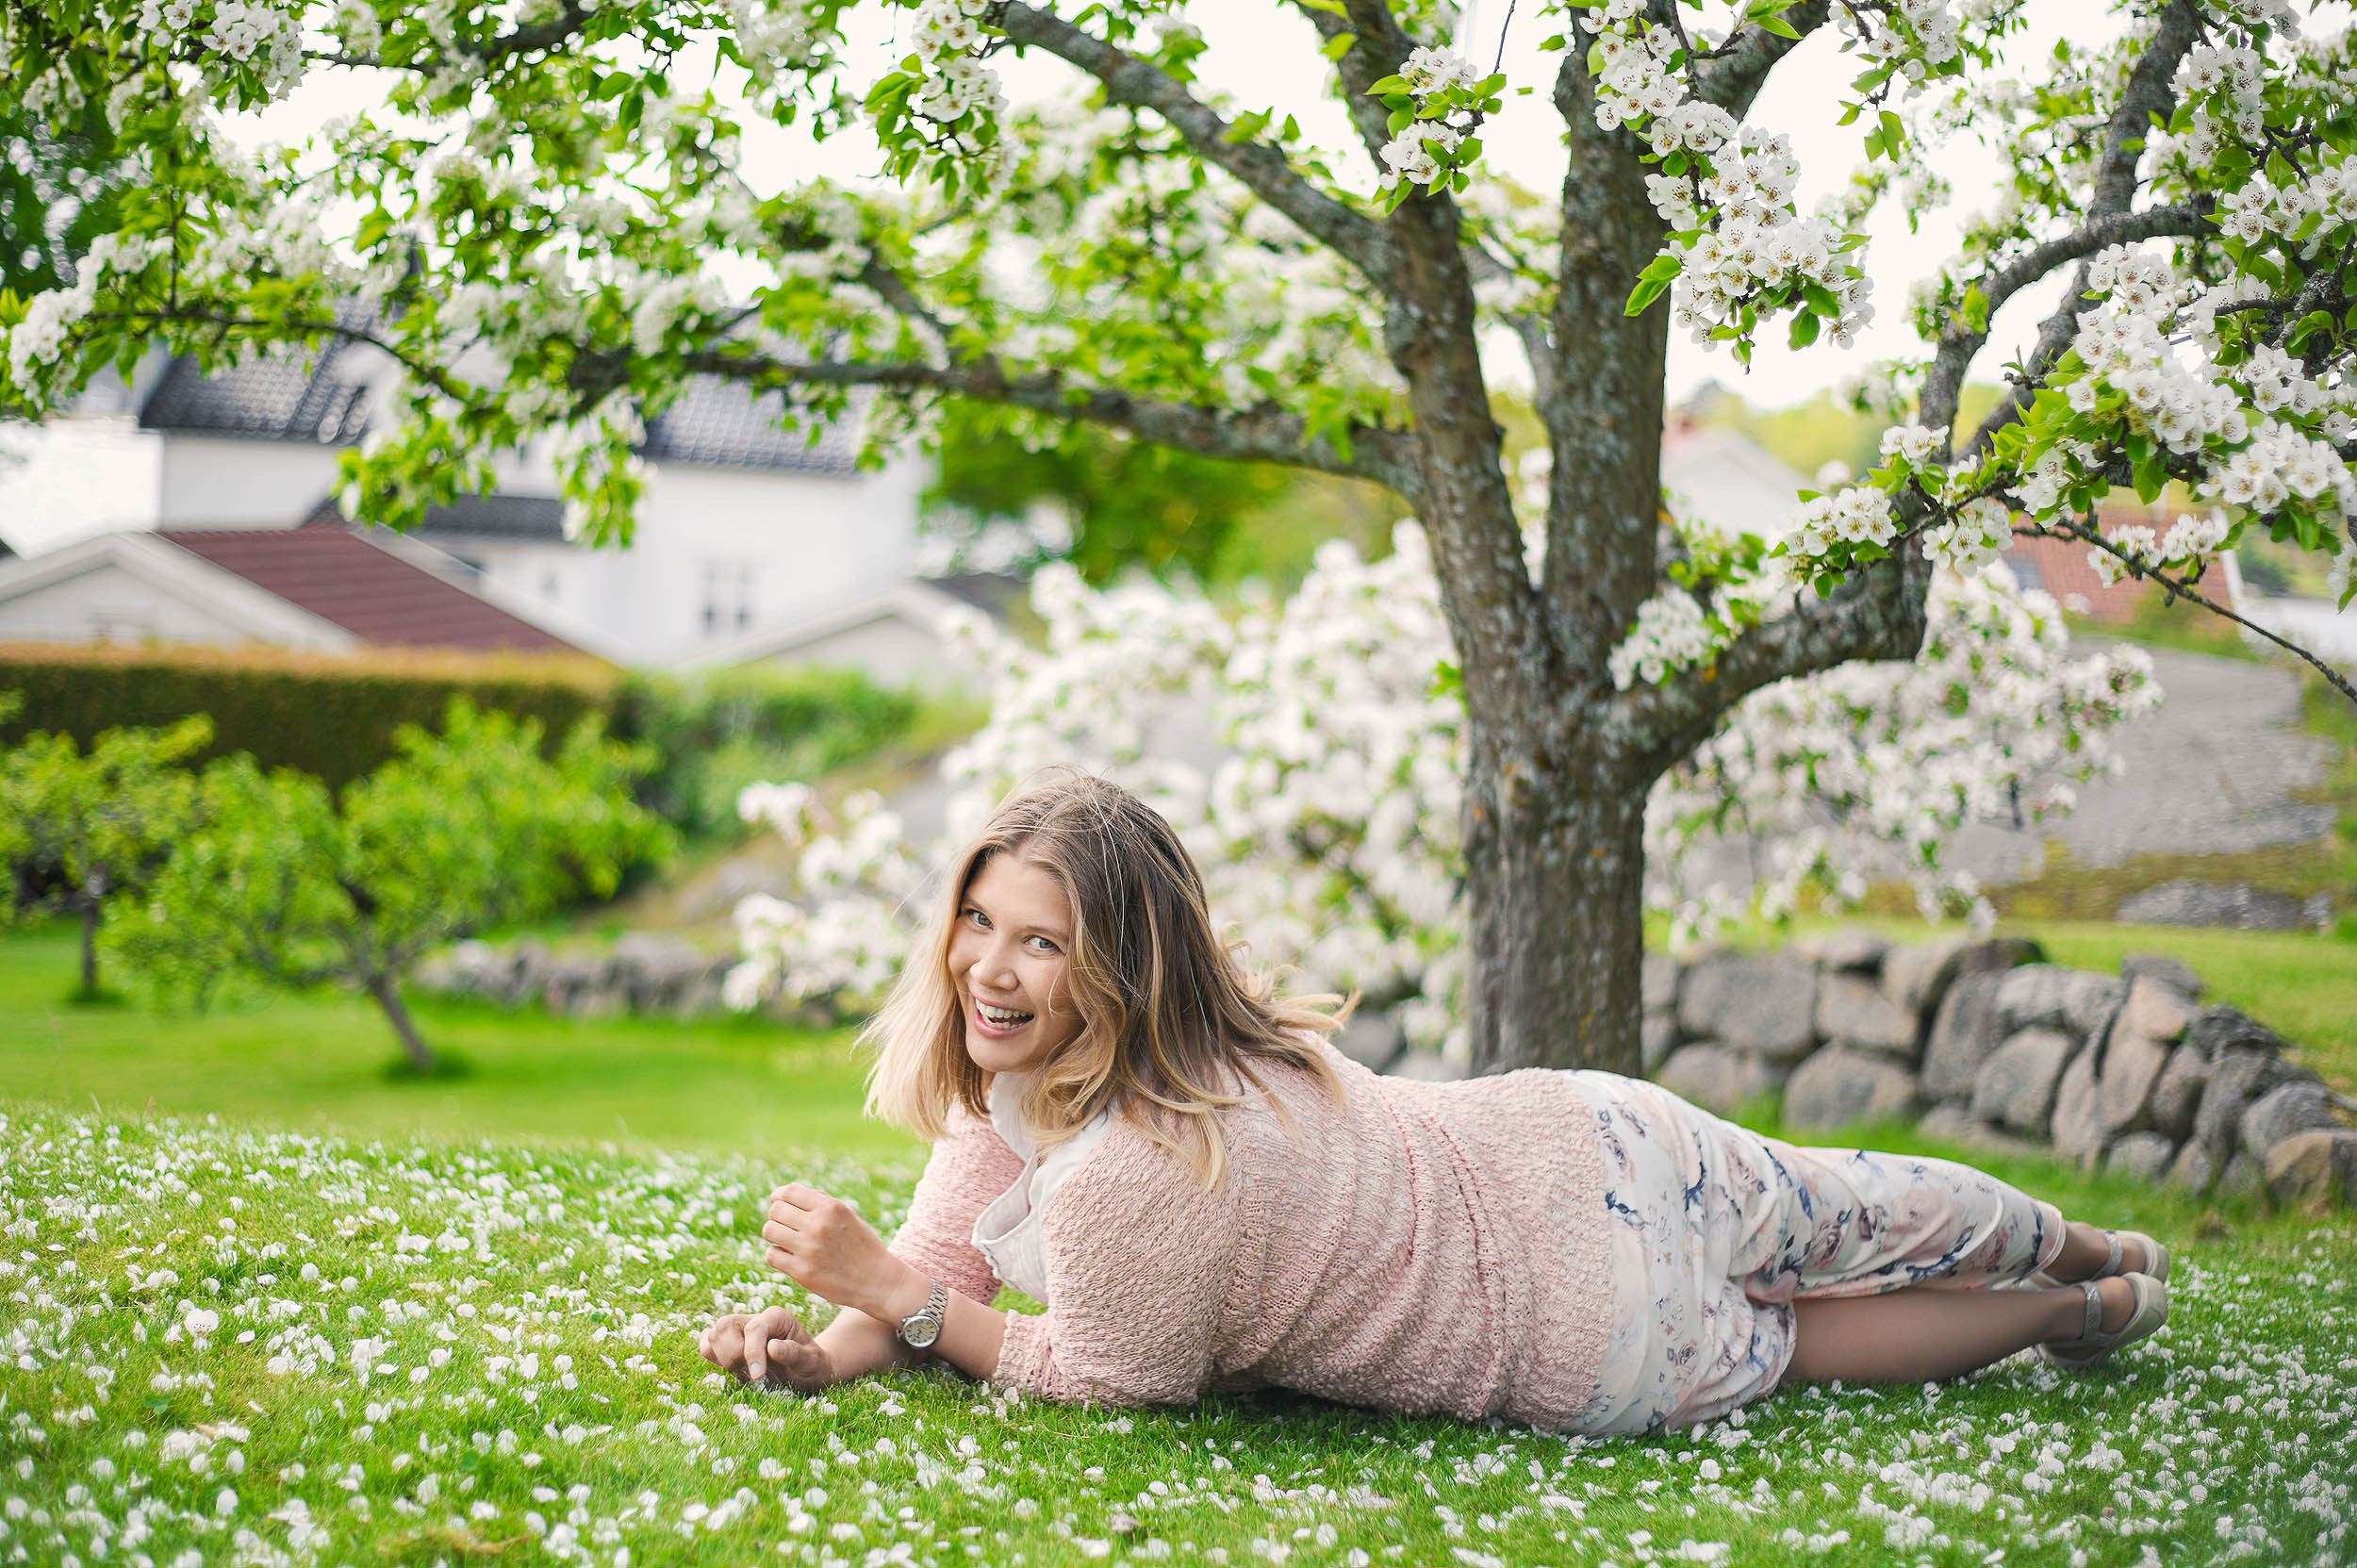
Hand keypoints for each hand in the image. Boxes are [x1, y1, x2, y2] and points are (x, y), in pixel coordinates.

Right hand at [698, 1305, 834, 1392]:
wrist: (807, 1370)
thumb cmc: (812, 1365)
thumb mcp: (812, 1361)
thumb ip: (795, 1353)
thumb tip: (772, 1347)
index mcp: (776, 1317)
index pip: (754, 1328)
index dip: (753, 1352)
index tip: (759, 1377)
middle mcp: (754, 1319)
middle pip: (725, 1325)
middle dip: (734, 1354)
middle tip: (754, 1374)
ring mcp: (738, 1330)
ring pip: (710, 1334)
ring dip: (723, 1358)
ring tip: (745, 1372)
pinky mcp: (727, 1343)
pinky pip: (706, 1345)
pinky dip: (713, 1358)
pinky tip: (734, 1370)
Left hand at [763, 1182, 907, 1316]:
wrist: (878, 1280)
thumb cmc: (862, 1245)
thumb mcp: (848, 1215)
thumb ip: (821, 1202)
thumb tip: (786, 1194)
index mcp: (830, 1207)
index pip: (788, 1192)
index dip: (778, 1196)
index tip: (779, 1203)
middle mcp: (818, 1225)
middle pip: (776, 1210)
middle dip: (777, 1215)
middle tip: (786, 1225)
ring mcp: (808, 1249)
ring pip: (769, 1230)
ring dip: (774, 1234)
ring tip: (786, 1240)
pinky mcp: (802, 1272)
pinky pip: (772, 1255)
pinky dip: (777, 1254)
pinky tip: (789, 1256)